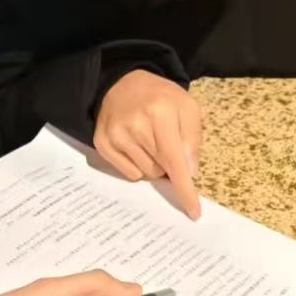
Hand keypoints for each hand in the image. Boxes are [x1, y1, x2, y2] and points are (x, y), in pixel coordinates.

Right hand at [94, 70, 202, 218]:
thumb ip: (193, 140)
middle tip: (165, 142)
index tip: (194, 212)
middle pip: (161, 171)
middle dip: (168, 164)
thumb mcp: (188, 109)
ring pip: (145, 174)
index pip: (175, 161)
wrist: (122, 82)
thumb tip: (188, 173)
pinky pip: (128, 174)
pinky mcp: (102, 144)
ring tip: (148, 141)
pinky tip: (134, 146)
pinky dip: (136, 166)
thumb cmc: (160, 98)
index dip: (185, 189)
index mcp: (161, 114)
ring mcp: (115, 136)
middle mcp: (135, 126)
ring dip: (152, 165)